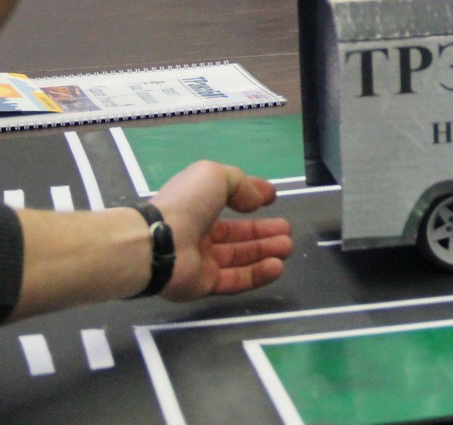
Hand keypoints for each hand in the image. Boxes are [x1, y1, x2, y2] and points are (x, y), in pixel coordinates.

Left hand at [151, 161, 292, 301]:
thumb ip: (242, 184)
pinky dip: (258, 274)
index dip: (251, 200)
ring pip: (239, 258)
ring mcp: (201, 261)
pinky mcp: (204, 284)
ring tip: (287, 247)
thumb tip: (258, 200)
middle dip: (264, 232)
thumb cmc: (185, 204)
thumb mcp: (215, 176)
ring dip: (265, 252)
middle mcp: (199, 233)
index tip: (273, 200)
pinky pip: (235, 279)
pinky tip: (277, 266)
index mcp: (197, 206)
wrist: (157, 243)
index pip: (229, 204)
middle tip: (287, 231)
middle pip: (238, 235)